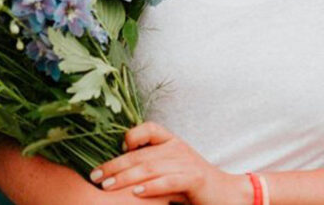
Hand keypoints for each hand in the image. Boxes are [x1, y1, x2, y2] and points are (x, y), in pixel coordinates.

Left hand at [90, 122, 252, 204]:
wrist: (227, 194)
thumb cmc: (193, 183)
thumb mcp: (170, 169)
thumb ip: (150, 165)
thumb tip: (116, 170)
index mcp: (171, 142)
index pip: (150, 128)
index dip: (132, 134)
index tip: (115, 149)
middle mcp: (177, 148)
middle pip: (141, 153)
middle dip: (115, 165)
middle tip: (95, 176)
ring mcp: (187, 163)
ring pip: (150, 168)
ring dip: (126, 178)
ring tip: (108, 187)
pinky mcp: (195, 179)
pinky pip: (169, 181)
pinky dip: (151, 187)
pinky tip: (136, 194)